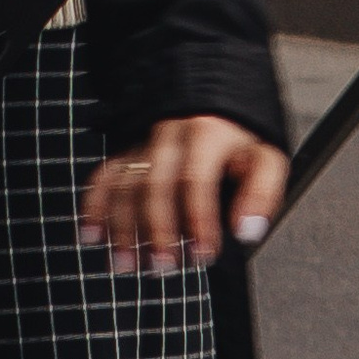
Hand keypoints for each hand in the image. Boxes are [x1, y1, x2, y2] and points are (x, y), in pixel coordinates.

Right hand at [78, 116, 289, 271]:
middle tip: (162, 266)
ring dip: (122, 226)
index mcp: (207, 135)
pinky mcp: (128, 151)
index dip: (198, 219)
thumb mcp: (266, 156)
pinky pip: (105, 176)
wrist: (213, 92)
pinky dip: (94, 206)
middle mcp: (170, 135)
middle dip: (156, 228)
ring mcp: (145, 142)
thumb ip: (262, 192)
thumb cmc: (241, 137)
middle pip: (154, 183)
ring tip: (127, 264)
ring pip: (125, 183)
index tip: (203, 255)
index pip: (196, 178)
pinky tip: (91, 235)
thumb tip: (246, 231)